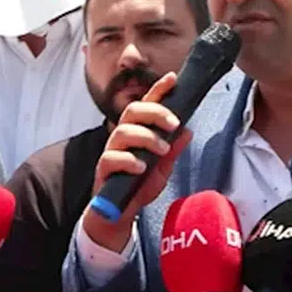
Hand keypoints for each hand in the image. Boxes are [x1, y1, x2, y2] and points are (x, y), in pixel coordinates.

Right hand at [82, 73, 191, 251]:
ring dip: (146, 138)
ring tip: (162, 150)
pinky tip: (142, 168)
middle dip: (154, 113)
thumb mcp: (162, 168)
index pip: (146, 105)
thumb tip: (188, 131)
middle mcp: (122, 137)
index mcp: (137, 132)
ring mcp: (111, 152)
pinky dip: (129, 161)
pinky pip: (111, 158)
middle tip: (173, 124)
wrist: (120, 213)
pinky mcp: (103, 170)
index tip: (172, 78)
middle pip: (132, 111)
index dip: (158, 90)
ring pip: (122, 132)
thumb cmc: (139, 186)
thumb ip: (173, 149)